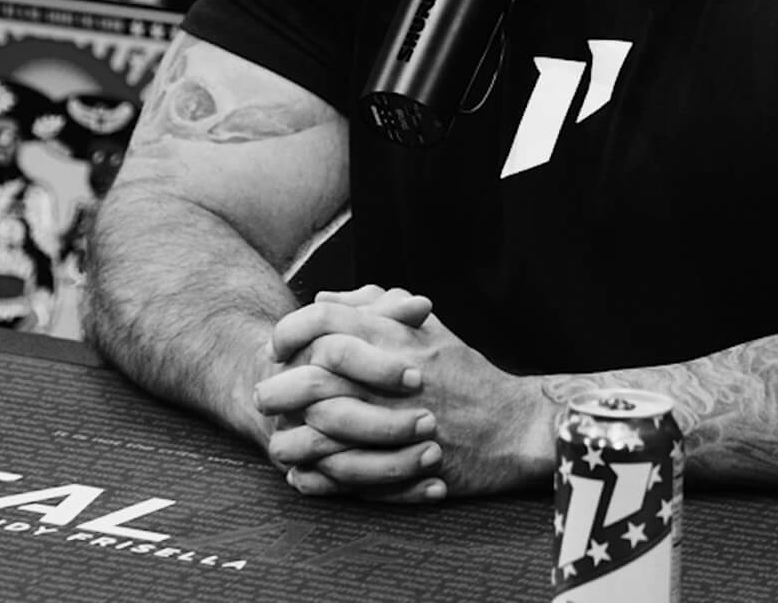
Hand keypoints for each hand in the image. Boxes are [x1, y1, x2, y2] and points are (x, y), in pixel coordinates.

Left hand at [257, 292, 555, 501]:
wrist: (511, 426)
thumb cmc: (467, 374)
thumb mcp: (427, 327)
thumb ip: (376, 307)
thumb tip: (324, 299)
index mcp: (395, 336)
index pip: (323, 322)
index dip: (292, 332)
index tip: (280, 348)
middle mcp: (389, 376)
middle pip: (311, 377)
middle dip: (279, 388)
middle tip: (265, 397)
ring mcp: (393, 423)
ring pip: (318, 432)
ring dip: (291, 438)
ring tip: (277, 441)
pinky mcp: (397, 465)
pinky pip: (340, 474)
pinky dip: (315, 476)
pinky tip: (302, 474)